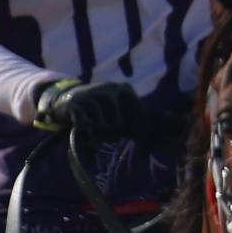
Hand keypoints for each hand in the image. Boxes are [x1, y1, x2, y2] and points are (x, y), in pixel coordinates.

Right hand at [35, 76, 169, 147]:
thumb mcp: (117, 113)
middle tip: (102, 128)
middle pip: (118, 125)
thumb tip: (170, 132)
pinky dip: (85, 136)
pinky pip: (86, 127)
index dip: (138, 134)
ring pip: (103, 127)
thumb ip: (138, 124)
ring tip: (90, 127)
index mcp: (124, 90)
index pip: (139, 116)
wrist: (62, 100)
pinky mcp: (76, 104)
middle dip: (110, 133)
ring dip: (96, 133)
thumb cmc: (96, 112)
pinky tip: (82, 132)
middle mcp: (110, 89)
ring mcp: (92, 95)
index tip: (136, 143)